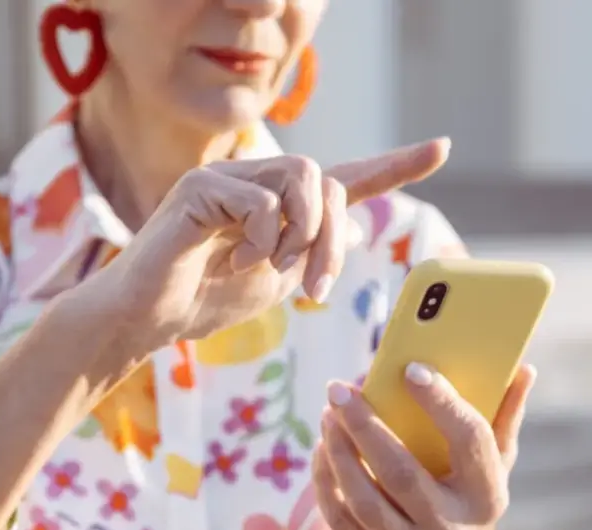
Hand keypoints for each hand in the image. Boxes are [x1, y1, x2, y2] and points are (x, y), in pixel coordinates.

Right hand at [70, 140, 449, 348]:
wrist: (149, 319)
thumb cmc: (205, 299)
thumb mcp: (274, 282)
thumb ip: (312, 255)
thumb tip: (353, 232)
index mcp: (279, 204)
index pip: (344, 177)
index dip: (395, 165)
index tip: (441, 148)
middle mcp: (257, 181)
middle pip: (326, 180)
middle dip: (331, 237)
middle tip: (316, 288)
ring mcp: (229, 177)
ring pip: (300, 181)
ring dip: (301, 237)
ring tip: (272, 271)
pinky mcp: (202, 185)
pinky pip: (262, 202)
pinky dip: (262, 240)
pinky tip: (235, 261)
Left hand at [313, 363, 536, 529]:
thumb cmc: (469, 498)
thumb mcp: (495, 465)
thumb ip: (505, 416)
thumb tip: (524, 369)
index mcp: (488, 497)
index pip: (469, 442)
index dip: (441, 403)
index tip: (411, 369)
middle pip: (401, 473)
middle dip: (365, 426)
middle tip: (339, 389)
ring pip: (364, 500)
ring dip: (339, 452)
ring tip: (328, 414)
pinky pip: (341, 520)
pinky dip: (325, 480)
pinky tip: (322, 447)